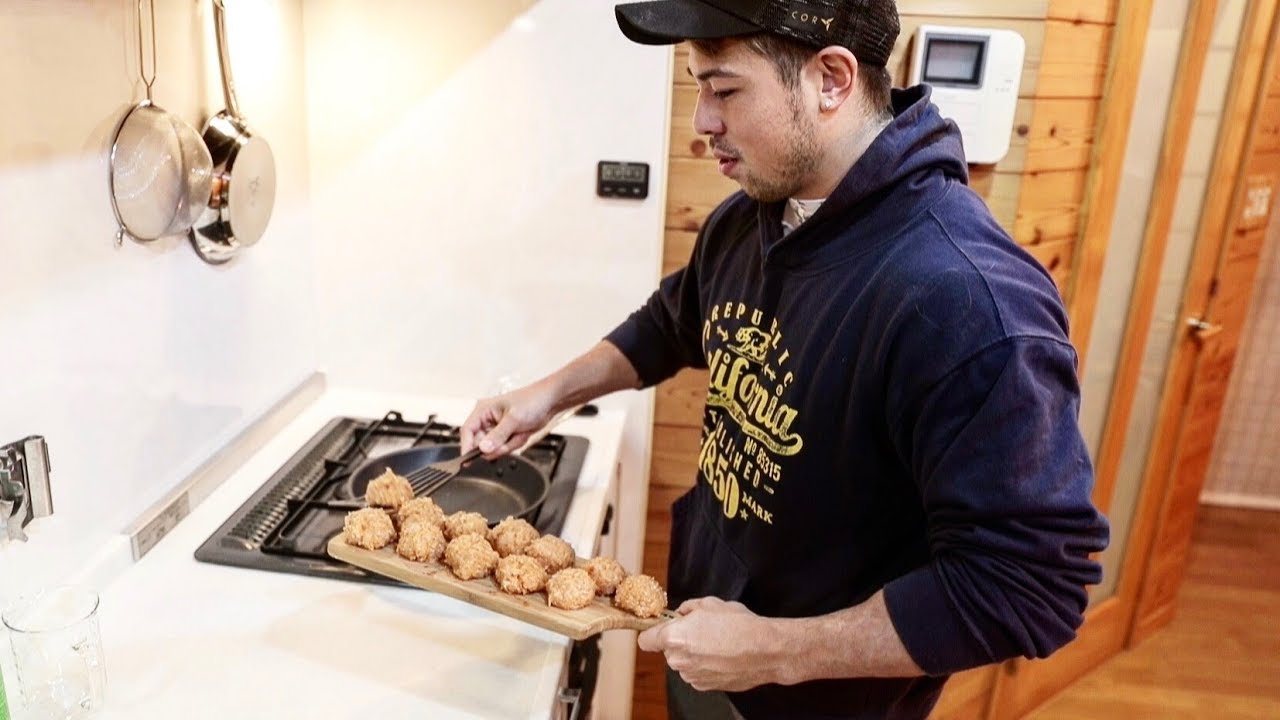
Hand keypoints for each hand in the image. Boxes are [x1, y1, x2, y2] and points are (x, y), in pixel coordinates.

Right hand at [459, 382, 557, 458]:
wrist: (549, 402)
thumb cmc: (532, 400)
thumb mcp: (514, 419)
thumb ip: (498, 435)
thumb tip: (483, 449)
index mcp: (483, 410)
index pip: (467, 431)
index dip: (466, 447)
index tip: (467, 461)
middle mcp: (487, 419)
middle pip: (481, 444)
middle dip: (497, 446)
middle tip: (509, 440)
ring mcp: (497, 428)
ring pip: (494, 448)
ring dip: (509, 444)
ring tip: (519, 432)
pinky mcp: (506, 434)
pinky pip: (505, 447)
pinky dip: (515, 444)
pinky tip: (521, 433)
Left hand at [637, 597, 785, 691]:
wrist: (765, 651)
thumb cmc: (740, 626)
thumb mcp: (710, 604)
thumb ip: (688, 609)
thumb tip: (682, 614)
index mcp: (674, 638)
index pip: (645, 640)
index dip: (653, 632)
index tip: (660, 628)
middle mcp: (678, 660)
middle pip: (668, 650)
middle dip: (680, 640)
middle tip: (702, 630)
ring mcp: (691, 676)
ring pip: (683, 662)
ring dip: (694, 654)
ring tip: (717, 643)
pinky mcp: (704, 686)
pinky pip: (697, 673)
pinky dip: (705, 666)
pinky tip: (722, 656)